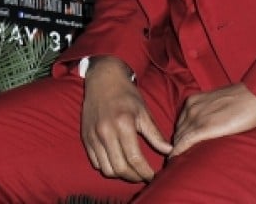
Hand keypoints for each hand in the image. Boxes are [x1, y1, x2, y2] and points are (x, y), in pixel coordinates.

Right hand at [81, 57, 171, 182]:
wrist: (103, 79)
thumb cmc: (126, 94)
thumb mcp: (144, 111)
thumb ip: (155, 134)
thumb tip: (169, 151)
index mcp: (123, 124)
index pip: (135, 159)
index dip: (145, 172)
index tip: (153, 175)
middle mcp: (106, 131)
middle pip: (120, 168)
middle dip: (135, 176)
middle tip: (143, 176)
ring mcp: (93, 135)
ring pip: (106, 168)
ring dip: (120, 174)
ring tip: (130, 171)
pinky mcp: (86, 137)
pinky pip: (95, 161)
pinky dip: (106, 167)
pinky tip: (116, 162)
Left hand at [170, 83, 255, 157]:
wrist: (255, 95)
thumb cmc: (243, 100)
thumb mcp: (218, 103)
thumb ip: (209, 112)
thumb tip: (209, 123)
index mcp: (193, 101)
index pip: (181, 123)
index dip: (180, 136)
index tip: (180, 146)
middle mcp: (190, 107)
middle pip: (178, 131)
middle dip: (177, 144)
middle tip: (178, 156)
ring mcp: (196, 117)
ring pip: (180, 137)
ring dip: (178, 149)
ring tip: (177, 161)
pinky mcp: (204, 127)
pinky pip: (186, 141)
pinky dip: (179, 151)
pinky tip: (175, 159)